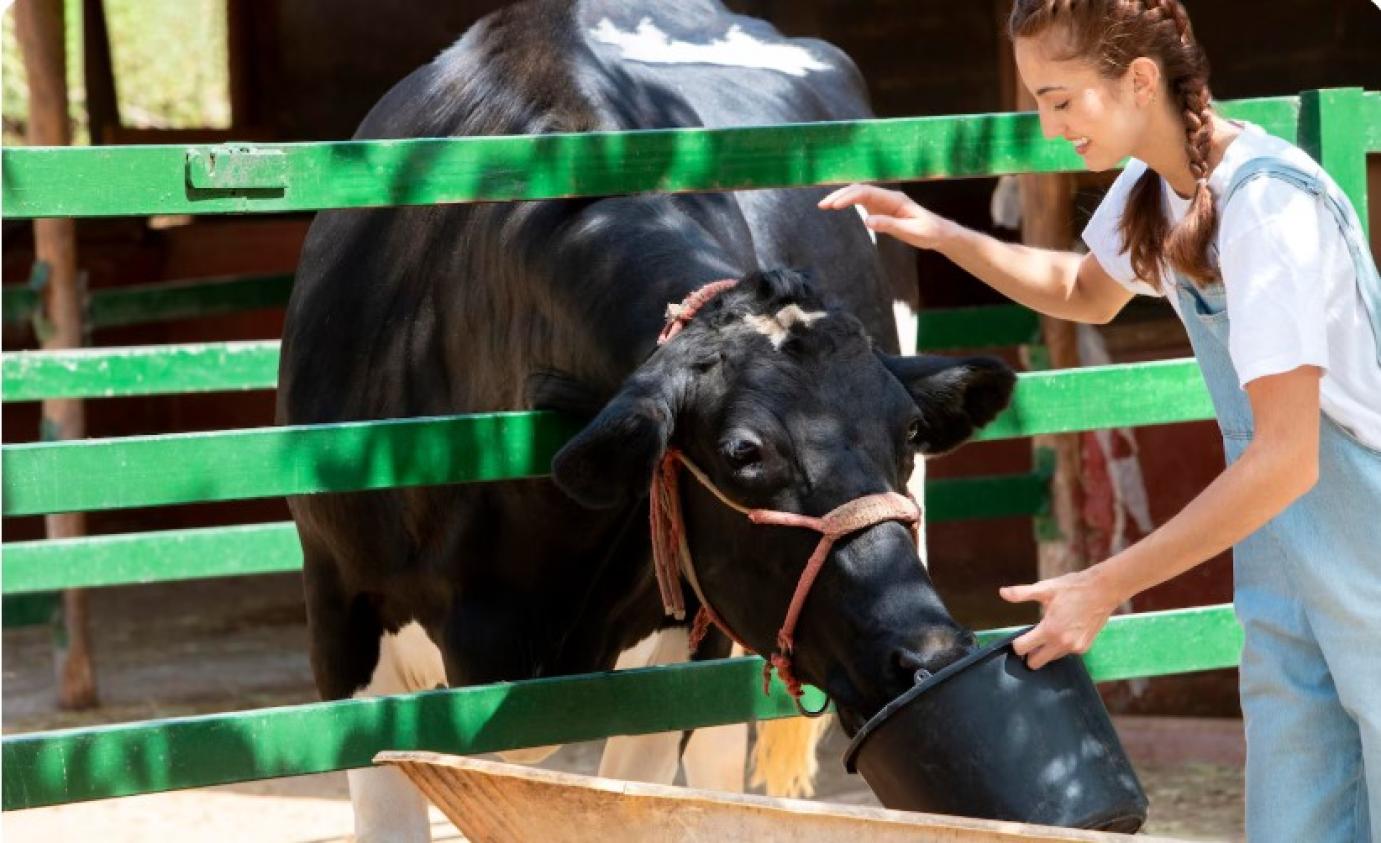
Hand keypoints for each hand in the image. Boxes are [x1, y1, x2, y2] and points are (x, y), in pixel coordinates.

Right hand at [817, 184, 953, 249]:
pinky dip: (849, 202)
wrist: (939, 232)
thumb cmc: (928, 232)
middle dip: (840, 195)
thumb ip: (889, 225)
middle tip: (822, 205)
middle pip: (859, 190)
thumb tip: (867, 221)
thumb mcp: (911, 232)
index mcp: (895, 199)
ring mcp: (884, 202)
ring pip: (859, 194)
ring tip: (824, 205)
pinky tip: (837, 206)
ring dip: (842, 197)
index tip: (835, 206)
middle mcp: (888, 197)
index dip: (849, 197)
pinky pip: (863, 201)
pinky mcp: (882, 209)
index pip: (867, 193)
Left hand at [999, 568, 1119, 669]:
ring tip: (1049, 632)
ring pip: (1051, 658)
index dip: (1017, 644)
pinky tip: (1063, 632)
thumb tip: (1002, 592)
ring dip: (1046, 650)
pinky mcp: (1085, 647)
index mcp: (1049, 630)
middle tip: (1030, 640)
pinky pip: (1066, 653)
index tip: (1018, 638)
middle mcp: (1062, 643)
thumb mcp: (1045, 588)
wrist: (1103, 590)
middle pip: (1036, 663)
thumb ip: (1021, 593)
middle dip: (1029, 654)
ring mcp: (1075, 647)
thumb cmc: (1073, 588)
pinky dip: (1061, 647)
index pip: (1023, 648)